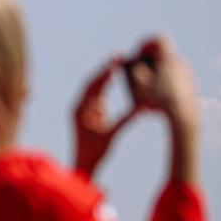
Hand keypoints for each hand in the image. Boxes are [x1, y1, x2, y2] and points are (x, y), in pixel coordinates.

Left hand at [72, 56, 137, 178]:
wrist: (83, 164)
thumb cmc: (94, 152)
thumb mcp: (111, 134)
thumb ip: (125, 120)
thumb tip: (141, 108)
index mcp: (80, 110)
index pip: (93, 86)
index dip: (105, 72)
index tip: (116, 60)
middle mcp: (79, 107)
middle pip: (93, 84)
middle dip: (106, 70)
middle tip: (118, 56)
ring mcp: (83, 110)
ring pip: (95, 90)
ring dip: (106, 77)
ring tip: (119, 63)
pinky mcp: (89, 115)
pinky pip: (98, 97)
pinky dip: (106, 88)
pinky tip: (115, 78)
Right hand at [126, 35, 198, 182]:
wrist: (184, 116)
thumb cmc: (159, 99)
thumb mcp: (138, 83)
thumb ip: (130, 68)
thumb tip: (125, 59)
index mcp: (169, 59)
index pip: (158, 39)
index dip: (145, 43)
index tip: (137, 53)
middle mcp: (180, 63)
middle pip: (161, 55)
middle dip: (146, 63)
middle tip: (136, 75)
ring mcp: (186, 74)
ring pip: (166, 69)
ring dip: (153, 76)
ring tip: (143, 94)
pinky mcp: (189, 85)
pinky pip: (172, 80)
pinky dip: (162, 85)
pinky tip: (155, 102)